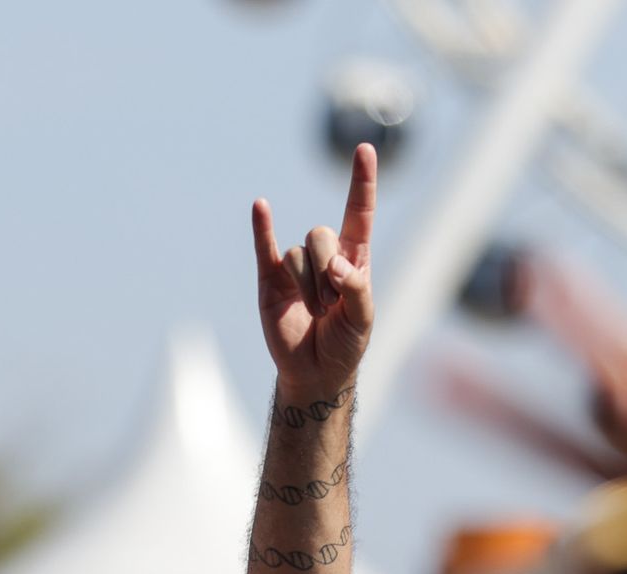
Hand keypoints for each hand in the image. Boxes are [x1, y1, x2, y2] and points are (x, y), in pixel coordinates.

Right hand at [253, 143, 377, 392]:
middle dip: (325, 270)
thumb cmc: (346, 344)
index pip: (359, 213)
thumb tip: (334, 265)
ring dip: (307, 285)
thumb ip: (356, 288)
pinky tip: (260, 207)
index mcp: (353, 258)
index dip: (362, 182)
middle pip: (320, 234)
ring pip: (298, 254)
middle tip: (330, 305)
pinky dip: (262, 227)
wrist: (315, 372)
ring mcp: (296, 267)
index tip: (365, 149)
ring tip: (315, 313)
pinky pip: (265, 247)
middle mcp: (324, 256)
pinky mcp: (271, 279)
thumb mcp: (363, 318)